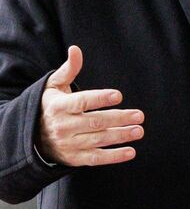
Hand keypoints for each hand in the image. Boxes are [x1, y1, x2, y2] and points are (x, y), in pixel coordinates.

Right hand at [37, 45, 144, 166]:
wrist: (30, 136)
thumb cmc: (49, 105)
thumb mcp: (54, 86)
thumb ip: (69, 69)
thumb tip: (75, 49)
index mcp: (59, 107)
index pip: (82, 102)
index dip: (100, 98)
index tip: (118, 95)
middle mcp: (63, 126)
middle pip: (94, 122)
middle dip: (119, 119)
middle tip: (140, 116)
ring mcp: (68, 144)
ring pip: (97, 140)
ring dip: (120, 136)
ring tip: (139, 131)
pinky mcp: (73, 158)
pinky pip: (95, 159)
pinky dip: (113, 157)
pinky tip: (131, 152)